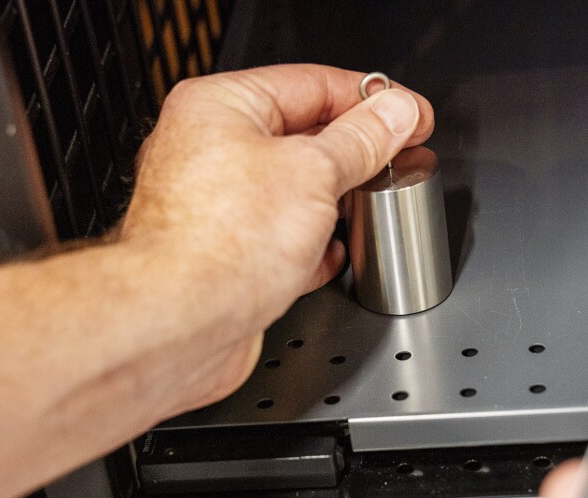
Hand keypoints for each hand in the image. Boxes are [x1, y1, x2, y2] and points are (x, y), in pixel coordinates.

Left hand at [121, 65, 433, 407]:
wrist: (180, 323)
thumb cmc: (217, 245)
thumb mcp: (315, 173)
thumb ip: (362, 141)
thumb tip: (394, 114)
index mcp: (219, 106)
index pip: (310, 84)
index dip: (369, 99)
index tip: (408, 114)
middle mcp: (206, 149)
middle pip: (299, 135)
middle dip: (354, 151)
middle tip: (400, 158)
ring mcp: (210, 205)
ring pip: (289, 190)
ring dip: (333, 201)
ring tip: (372, 206)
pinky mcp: (218, 255)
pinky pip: (274, 237)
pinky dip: (308, 243)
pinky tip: (331, 254)